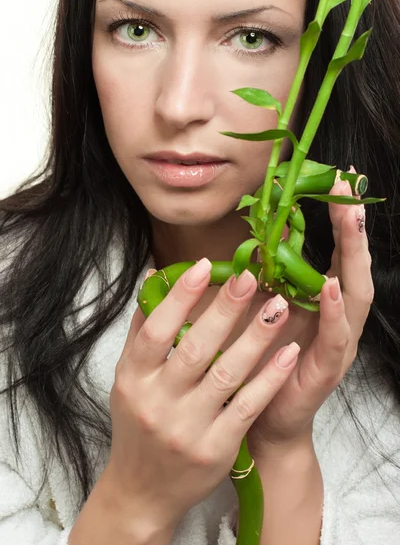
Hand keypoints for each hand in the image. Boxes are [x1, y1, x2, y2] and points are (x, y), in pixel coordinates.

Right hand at [105, 259, 301, 529]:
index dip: (179, 296)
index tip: (204, 266)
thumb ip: (141, 328)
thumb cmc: (138, 424)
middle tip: (251, 278)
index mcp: (132, 380)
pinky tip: (289, 352)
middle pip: (195, 348)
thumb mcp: (128, 378)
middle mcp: (157, 403)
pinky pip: (248, 406)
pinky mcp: (217, 449)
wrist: (144, 490)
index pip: (156, 331)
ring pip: (227, 374)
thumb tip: (153, 277)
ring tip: (278, 307)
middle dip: (226, 310)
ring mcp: (188, 428)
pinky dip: (270, 378)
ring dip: (256, 337)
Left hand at [246, 172, 373, 455]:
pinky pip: (336, 337)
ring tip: (350, 221)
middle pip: (354, 265)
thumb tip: (255, 235)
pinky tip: (330, 286)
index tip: (339, 179)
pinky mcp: (327, 369)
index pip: (338, 252)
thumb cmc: (260, 362)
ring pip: (355, 295)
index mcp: (322, 303)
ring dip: (352, 257)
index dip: (340, 216)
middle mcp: (337, 318)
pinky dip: (334, 311)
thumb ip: (265, 277)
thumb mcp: (261, 310)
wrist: (260, 420)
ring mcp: (338, 343)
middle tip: (350, 188)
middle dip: (353, 226)